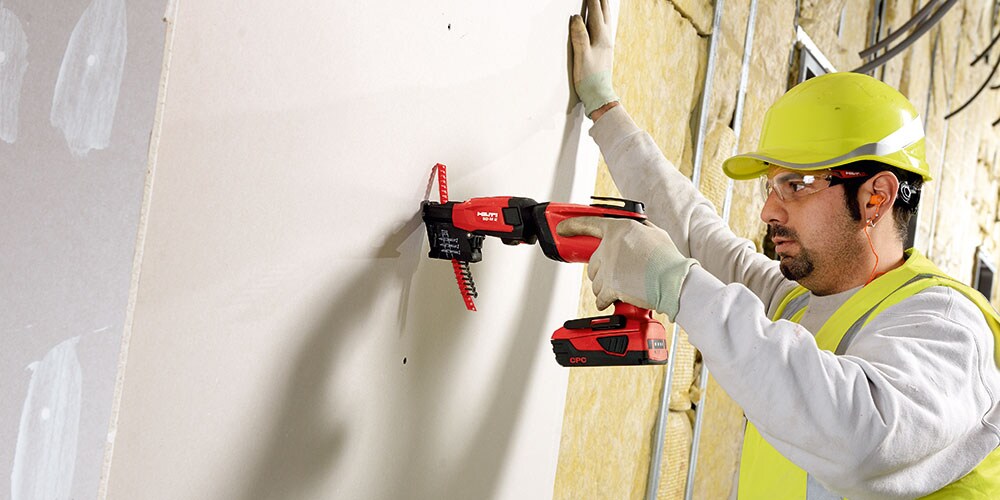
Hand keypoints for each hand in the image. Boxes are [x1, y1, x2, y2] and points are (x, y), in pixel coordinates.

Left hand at [557, 217, 695, 320]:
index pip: (589, 223)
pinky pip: (600, 297)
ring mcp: (609, 267)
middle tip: (618, 275)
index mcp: (620, 229)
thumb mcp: (655, 233)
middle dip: (602, 271)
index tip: (562, 229)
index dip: (573, 226)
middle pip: (593, 262)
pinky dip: (606, 301)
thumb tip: (633, 228)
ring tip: (624, 287)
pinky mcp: (611, 286)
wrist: (675, 282)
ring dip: (605, 287)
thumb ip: (639, 228)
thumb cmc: (668, 260)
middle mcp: (610, 246)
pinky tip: (617, 299)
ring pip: (595, 281)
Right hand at [570, 0, 619, 117]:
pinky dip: (603, 18)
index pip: (595, 12)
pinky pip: (605, 27)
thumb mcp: (581, 56)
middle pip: (604, 13)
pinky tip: (601, 21)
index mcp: (601, 38)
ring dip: (603, 7)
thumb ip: (579, 36)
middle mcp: (606, 39)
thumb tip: (576, 17)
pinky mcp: (604, 50)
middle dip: (600, 0)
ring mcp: (607, 44)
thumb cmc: (589, 78)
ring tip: (601, 0)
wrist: (599, 95)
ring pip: (606, 19)